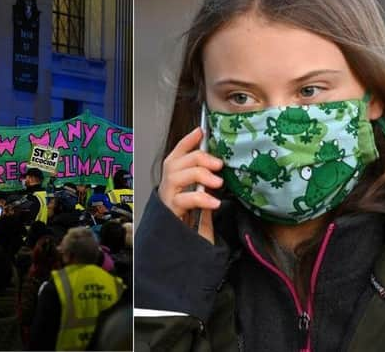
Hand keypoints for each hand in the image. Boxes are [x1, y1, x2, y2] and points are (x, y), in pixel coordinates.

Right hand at [158, 127, 223, 241]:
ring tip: (217, 183)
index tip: (200, 131)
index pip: (176, 156)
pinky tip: (213, 203)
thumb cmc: (194, 230)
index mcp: (175, 183)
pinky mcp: (169, 215)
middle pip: (175, 163)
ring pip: (175, 177)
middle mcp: (167, 189)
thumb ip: (206, 190)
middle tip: (218, 164)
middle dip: (197, 158)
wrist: (184, 254)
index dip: (186, 142)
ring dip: (198, 174)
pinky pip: (182, 200)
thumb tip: (218, 172)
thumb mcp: (203, 204)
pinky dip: (199, 198)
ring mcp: (166, 202)